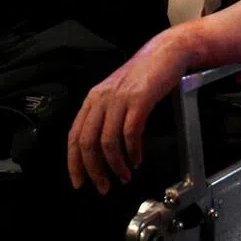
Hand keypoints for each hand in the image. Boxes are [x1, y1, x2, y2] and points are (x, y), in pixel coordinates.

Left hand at [67, 30, 190, 193]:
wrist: (166, 52)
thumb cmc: (143, 75)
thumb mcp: (116, 93)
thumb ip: (105, 114)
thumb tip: (98, 149)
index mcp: (92, 99)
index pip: (74, 136)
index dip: (74, 162)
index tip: (79, 183)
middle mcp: (101, 98)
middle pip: (88, 143)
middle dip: (94, 171)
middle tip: (103, 188)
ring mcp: (120, 98)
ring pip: (108, 142)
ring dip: (116, 165)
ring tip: (124, 177)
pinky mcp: (139, 100)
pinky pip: (131, 133)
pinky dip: (133, 152)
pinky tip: (137, 160)